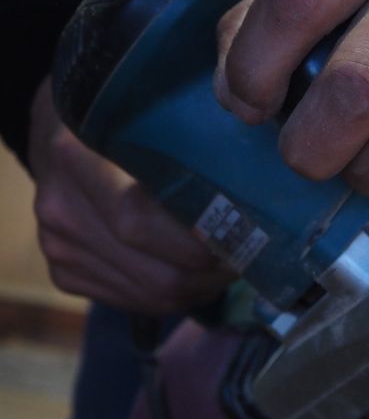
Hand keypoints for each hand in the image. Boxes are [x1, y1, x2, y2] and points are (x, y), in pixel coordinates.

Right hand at [28, 78, 233, 314]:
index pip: (141, 221)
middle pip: (156, 272)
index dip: (203, 241)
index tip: (247, 236)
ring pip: (151, 295)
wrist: (63, 138)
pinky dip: (175, 297)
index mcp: (77, 157)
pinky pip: (135, 302)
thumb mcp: (151, 115)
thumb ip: (192, 147)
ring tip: (226, 265)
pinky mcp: (63, 273)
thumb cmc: (125, 123)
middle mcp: (59, 207)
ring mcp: (57, 245)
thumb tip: (261, 185)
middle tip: (248, 259)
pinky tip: (193, 274)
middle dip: (214, 275)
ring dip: (201, 289)